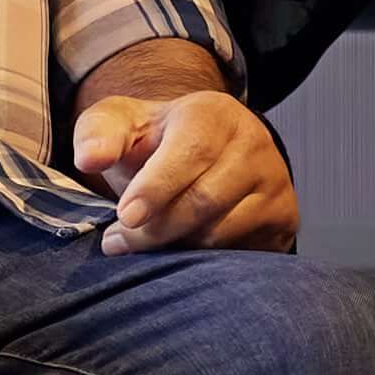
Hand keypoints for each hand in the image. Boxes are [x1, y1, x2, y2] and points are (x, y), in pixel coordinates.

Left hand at [73, 87, 298, 254]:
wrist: (206, 150)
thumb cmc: (154, 140)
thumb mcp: (121, 124)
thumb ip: (98, 134)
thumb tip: (90, 158)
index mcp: (214, 113)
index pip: (191, 153)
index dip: (156, 188)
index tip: (125, 217)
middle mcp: (255, 143)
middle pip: (205, 200)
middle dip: (155, 230)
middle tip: (117, 243)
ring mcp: (276, 182)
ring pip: (222, 232)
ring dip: (175, 248)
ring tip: (146, 244)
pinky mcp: (285, 218)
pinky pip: (242, 254)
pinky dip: (204, 261)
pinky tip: (181, 248)